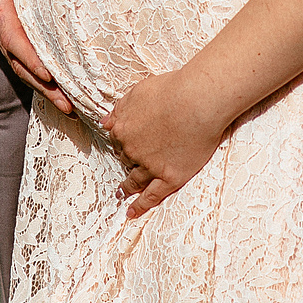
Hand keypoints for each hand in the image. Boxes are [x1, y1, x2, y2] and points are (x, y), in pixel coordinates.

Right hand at [0, 0, 74, 116]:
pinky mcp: (6, 28)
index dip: (32, 57)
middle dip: (44, 85)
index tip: (50, 76)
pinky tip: (59, 88)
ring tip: (70, 108)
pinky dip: (40, 75)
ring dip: (44, 87)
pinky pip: (23, 57)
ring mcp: (0, 28)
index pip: (14, 35)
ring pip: (22, 64)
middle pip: (20, 61)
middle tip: (70, 106)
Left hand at [102, 69, 230, 217]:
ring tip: (122, 193)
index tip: (126, 144)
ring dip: (127, 187)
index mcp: (122, 128)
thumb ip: (120, 108)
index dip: (124, 140)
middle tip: (129, 165)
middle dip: (128, 160)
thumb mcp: (138, 91)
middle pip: (126, 158)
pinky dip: (140, 206)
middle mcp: (132, 149)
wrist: (198, 100)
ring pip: (135, 179)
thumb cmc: (172, 89)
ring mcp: (150, 166)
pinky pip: (151, 196)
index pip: (118, 139)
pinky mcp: (170, 177)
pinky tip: (132, 213)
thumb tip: (104, 122)